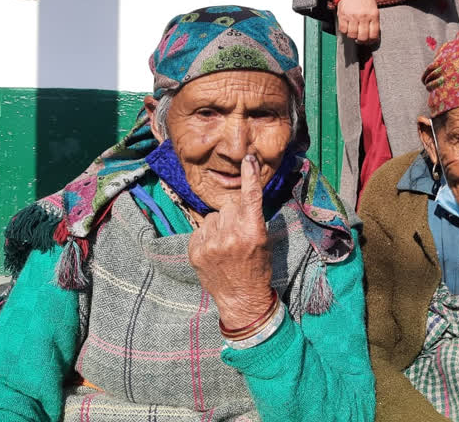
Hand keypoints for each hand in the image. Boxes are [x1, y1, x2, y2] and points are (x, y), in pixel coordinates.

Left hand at [188, 154, 273, 328]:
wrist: (242, 298)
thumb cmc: (257, 269)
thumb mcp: (263, 242)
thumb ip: (252, 220)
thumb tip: (242, 200)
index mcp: (252, 232)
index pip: (250, 197)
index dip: (249, 176)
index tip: (247, 159)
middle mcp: (230, 235)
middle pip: (229, 206)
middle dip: (234, 214)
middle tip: (239, 233)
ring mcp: (210, 244)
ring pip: (213, 217)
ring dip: (219, 225)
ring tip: (226, 244)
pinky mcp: (195, 251)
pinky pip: (200, 229)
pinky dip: (207, 236)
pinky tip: (215, 250)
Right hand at [337, 0, 379, 43]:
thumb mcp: (373, 9)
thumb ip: (373, 21)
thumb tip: (373, 36)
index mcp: (373, 15)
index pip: (373, 35)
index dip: (371, 41)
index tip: (369, 41)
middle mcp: (363, 16)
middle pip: (362, 37)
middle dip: (362, 41)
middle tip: (360, 39)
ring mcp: (352, 16)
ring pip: (352, 35)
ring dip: (353, 36)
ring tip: (354, 32)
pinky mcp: (343, 15)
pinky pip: (343, 30)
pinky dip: (345, 31)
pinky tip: (347, 27)